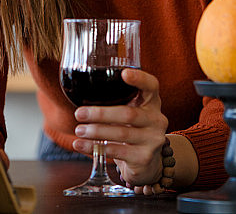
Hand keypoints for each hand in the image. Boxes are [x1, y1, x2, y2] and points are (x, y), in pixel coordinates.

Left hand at [72, 68, 167, 193]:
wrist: (147, 162)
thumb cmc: (131, 129)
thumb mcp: (130, 112)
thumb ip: (116, 101)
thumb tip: (79, 92)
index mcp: (152, 102)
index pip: (151, 86)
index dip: (139, 78)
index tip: (124, 73)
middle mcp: (156, 119)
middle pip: (129, 114)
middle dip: (101, 114)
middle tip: (79, 114)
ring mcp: (153, 140)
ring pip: (122, 134)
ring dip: (96, 131)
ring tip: (79, 130)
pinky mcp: (144, 158)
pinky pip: (117, 152)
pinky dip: (95, 148)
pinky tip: (80, 145)